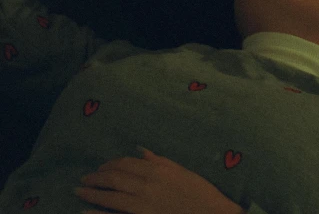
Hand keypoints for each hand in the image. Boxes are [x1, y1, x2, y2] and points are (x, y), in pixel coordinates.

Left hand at [74, 148, 243, 213]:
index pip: (125, 163)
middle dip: (96, 177)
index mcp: (156, 169)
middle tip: (85, 178)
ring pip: (110, 195)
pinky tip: (85, 211)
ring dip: (92, 192)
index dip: (110, 164)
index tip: (101, 167)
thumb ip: (158, 160)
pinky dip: (98, 213)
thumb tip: (141, 151)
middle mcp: (146, 185)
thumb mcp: (180, 170)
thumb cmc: (199, 192)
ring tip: (79, 190)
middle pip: (114, 177)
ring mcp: (142, 205)